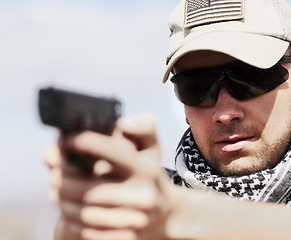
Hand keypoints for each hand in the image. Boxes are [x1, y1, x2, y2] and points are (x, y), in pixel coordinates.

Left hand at [45, 114, 171, 239]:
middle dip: (62, 179)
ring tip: (56, 191)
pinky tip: (67, 211)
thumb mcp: (150, 149)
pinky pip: (88, 232)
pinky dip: (70, 221)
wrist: (168, 215)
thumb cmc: (150, 176)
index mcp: (146, 169)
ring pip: (84, 212)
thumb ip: (138, 128)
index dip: (81, 142)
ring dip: (62, 200)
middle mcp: (143, 195)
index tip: (64, 139)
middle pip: (87, 188)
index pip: (109, 151)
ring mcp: (135, 220)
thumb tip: (119, 124)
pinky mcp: (127, 239)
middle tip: (53, 172)